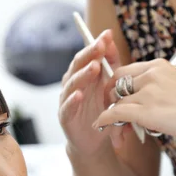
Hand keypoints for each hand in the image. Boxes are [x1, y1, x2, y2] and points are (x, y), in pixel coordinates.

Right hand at [58, 30, 130, 155]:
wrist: (94, 141)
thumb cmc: (101, 111)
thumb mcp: (109, 86)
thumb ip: (110, 64)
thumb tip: (109, 39)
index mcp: (83, 76)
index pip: (87, 56)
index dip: (95, 45)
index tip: (106, 35)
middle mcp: (72, 85)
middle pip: (77, 67)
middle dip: (88, 55)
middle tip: (99, 46)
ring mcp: (67, 101)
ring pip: (71, 85)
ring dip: (82, 75)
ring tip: (93, 67)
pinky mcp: (65, 118)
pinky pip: (67, 107)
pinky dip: (72, 100)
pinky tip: (78, 95)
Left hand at [94, 59, 175, 145]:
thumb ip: (156, 88)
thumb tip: (138, 102)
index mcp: (158, 66)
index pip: (123, 72)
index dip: (113, 88)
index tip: (113, 101)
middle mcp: (151, 75)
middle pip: (114, 85)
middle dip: (109, 102)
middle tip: (113, 119)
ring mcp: (148, 92)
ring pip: (114, 102)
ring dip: (110, 118)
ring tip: (117, 133)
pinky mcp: (147, 111)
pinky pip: (114, 113)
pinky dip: (104, 121)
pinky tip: (101, 127)